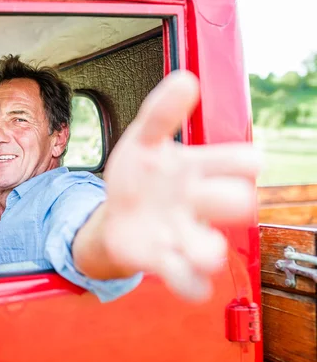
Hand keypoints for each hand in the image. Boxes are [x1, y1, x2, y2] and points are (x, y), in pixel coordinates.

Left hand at [100, 70, 260, 300]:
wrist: (116, 212)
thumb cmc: (139, 174)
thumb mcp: (143, 138)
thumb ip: (162, 112)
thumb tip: (186, 79)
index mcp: (200, 168)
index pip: (243, 162)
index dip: (245, 161)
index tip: (240, 161)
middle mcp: (199, 203)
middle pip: (237, 204)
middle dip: (231, 201)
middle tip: (203, 195)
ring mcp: (183, 234)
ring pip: (212, 250)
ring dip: (207, 249)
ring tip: (187, 241)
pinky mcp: (164, 260)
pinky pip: (187, 281)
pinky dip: (187, 282)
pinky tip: (171, 265)